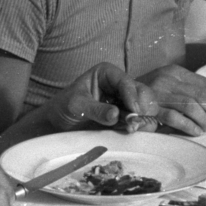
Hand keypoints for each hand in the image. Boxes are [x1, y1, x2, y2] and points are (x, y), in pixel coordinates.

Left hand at [40, 62, 157, 130]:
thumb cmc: (64, 106)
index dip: (132, 96)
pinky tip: (134, 132)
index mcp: (107, 73)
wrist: (59, 123)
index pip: (125, 82)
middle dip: (142, 107)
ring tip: (134, 129)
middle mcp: (119, 85)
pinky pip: (141, 119)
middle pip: (142, 92)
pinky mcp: (126, 116)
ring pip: (146, 106)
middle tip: (136, 123)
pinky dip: (142, 126)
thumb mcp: (77, 106)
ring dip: (144, 118)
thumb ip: (95, 109)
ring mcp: (125, 101)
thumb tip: (115, 115)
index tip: (134, 111)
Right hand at [138, 63, 205, 135]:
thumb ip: (190, 92)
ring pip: (192, 105)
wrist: (119, 97)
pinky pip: (174, 117)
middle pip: (203, 95)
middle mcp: (169, 78)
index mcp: (177, 71)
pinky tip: (197, 132)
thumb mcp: (170, 86)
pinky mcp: (150, 108)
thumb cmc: (150, 95)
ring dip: (205, 120)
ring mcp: (159, 92)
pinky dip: (189, 125)